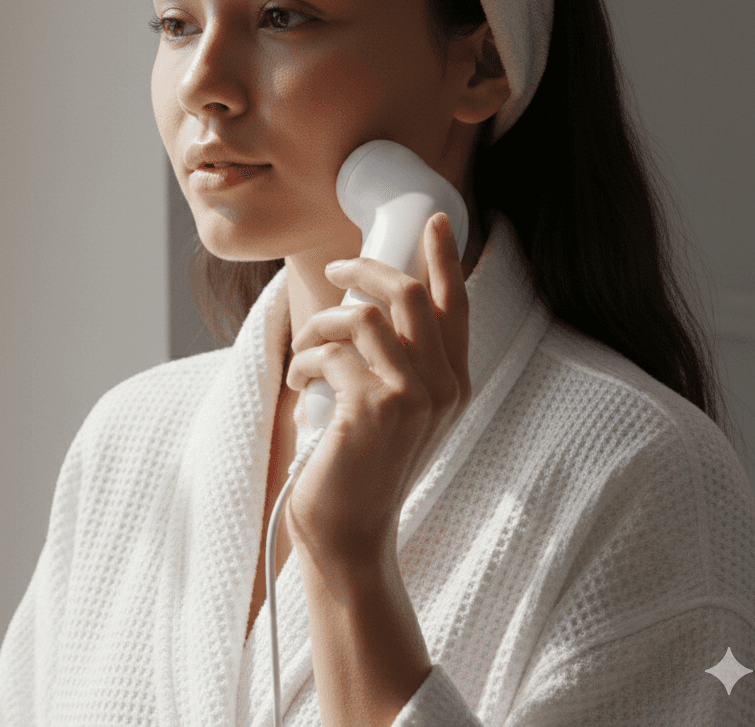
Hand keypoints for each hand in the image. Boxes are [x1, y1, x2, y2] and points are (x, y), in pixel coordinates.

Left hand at [284, 211, 470, 567]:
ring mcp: (414, 396)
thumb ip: (396, 361)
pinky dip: (304, 362)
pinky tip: (299, 386)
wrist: (348, 532)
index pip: (456, 305)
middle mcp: (444, 385)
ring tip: (306, 353)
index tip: (434, 221)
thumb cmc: (361, 465)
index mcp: (454, 382)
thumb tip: (362, 304)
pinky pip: (330, 352)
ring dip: (320, 326)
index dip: (445, 257)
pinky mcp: (375, 408)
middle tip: (335, 272)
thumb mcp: (394, 409)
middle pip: (409, 293)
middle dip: (363, 270)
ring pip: (362, 316)